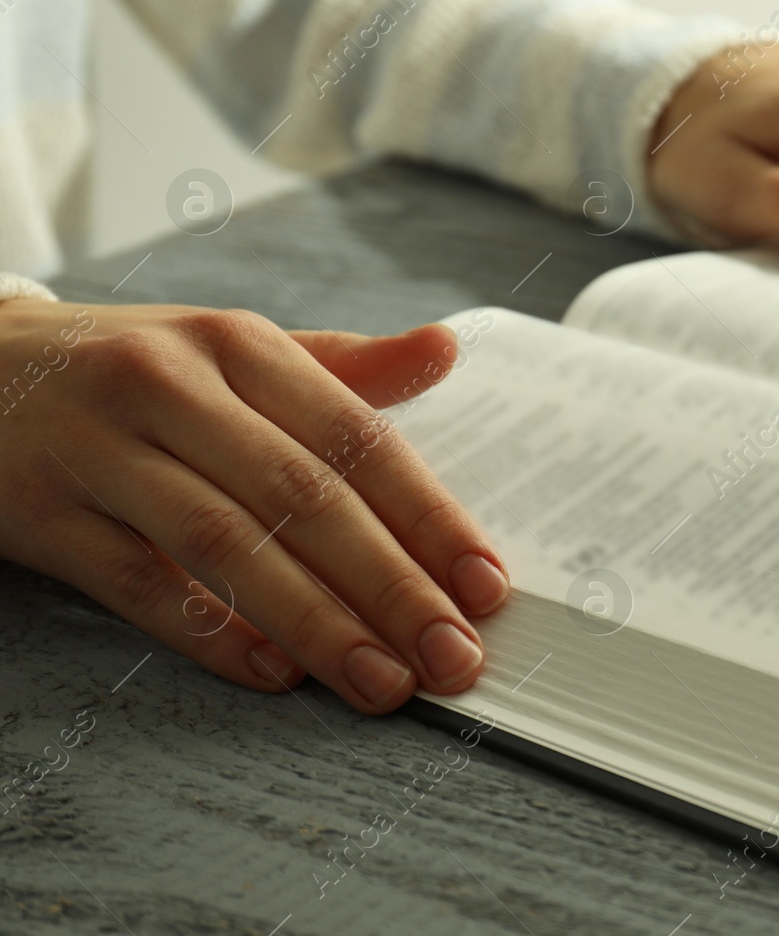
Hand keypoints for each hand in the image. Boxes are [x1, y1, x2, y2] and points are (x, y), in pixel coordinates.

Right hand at [0, 300, 508, 712]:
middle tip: (452, 655)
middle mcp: (172, 384)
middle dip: (391, 584)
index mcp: (238, 344)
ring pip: (225, 542)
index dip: (429, 516)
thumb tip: (447, 350)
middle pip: (303, 495)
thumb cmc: (131, 369)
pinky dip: (208, 632)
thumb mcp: (233, 350)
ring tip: (382, 681)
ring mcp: (99, 447)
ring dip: (316, 622)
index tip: (485, 585)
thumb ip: (343, 366)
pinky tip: (273, 673)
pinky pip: (135, 582)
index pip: (356, 437)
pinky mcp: (38, 510)